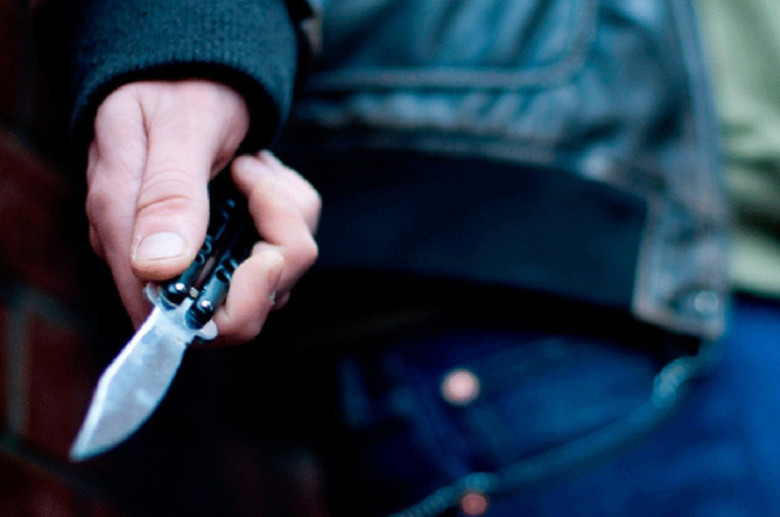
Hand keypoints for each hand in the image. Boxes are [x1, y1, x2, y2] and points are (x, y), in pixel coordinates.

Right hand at [85, 79, 318, 342]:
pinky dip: (289, 207)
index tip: (267, 257)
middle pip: (240, 315)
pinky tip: (260, 171)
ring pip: (274, 279)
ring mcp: (204, 254)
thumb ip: (168, 194)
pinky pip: (287, 247)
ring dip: (284, 218)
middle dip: (277, 255)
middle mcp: (164, 259)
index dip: (233, 308)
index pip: (177, 322)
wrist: (192, 69)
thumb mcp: (176, 128)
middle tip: (267, 192)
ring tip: (253, 165)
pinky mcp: (236, 243)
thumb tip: (157, 269)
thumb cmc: (176, 89)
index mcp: (128, 235)